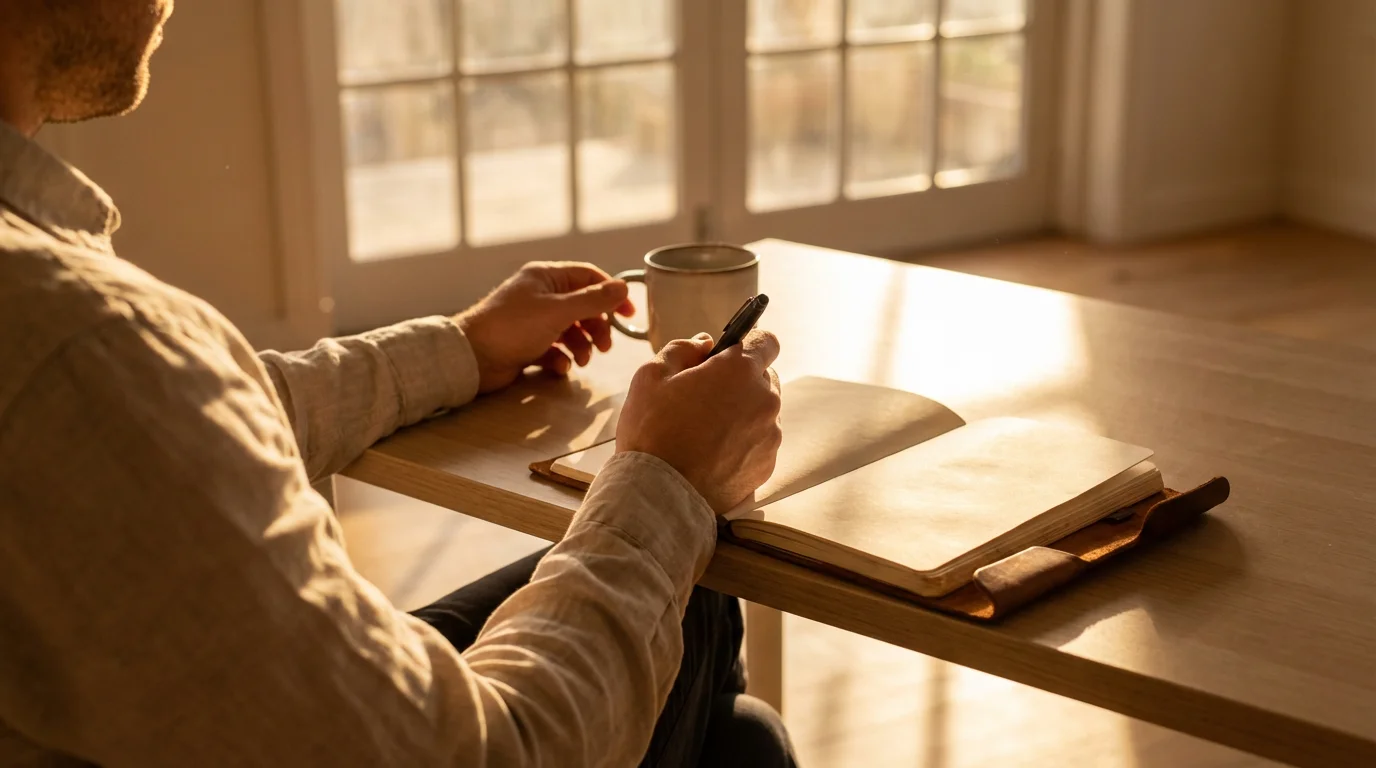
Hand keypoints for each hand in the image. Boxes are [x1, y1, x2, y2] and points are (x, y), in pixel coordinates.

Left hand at [456, 262, 635, 392]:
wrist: (471, 357)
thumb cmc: (512, 327)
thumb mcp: (558, 311)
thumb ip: (593, 300)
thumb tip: (623, 287)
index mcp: (546, 278)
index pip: (588, 278)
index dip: (611, 294)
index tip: (628, 314)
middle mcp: (540, 296)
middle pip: (582, 307)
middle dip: (596, 327)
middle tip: (605, 347)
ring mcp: (533, 321)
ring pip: (571, 330)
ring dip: (581, 346)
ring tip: (582, 360)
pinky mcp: (527, 344)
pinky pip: (555, 349)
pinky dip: (561, 358)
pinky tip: (559, 366)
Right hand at [616, 330, 782, 512]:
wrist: (659, 494)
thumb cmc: (651, 431)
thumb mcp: (651, 376)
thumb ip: (683, 349)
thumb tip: (705, 343)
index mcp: (739, 370)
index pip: (766, 341)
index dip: (748, 344)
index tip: (730, 355)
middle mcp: (764, 399)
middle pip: (764, 378)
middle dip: (740, 381)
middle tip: (705, 397)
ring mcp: (769, 435)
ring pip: (762, 412)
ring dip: (742, 413)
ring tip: (706, 431)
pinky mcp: (767, 465)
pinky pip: (760, 443)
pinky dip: (743, 443)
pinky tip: (713, 454)